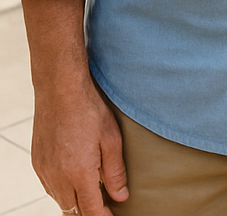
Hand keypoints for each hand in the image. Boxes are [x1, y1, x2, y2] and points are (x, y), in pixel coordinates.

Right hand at [31, 77, 128, 215]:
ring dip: (75, 202)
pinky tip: (75, 178)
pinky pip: (50, 186)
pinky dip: (63, 189)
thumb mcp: (111, 139)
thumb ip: (115, 172)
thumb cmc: (90, 111)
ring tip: (92, 193)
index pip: (89, 210)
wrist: (60, 91)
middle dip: (88, 212)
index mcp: (79, 174)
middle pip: (72, 210)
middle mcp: (58, 178)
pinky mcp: (37, 163)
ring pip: (60, 200)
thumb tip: (120, 196)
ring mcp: (44, 171)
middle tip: (104, 205)